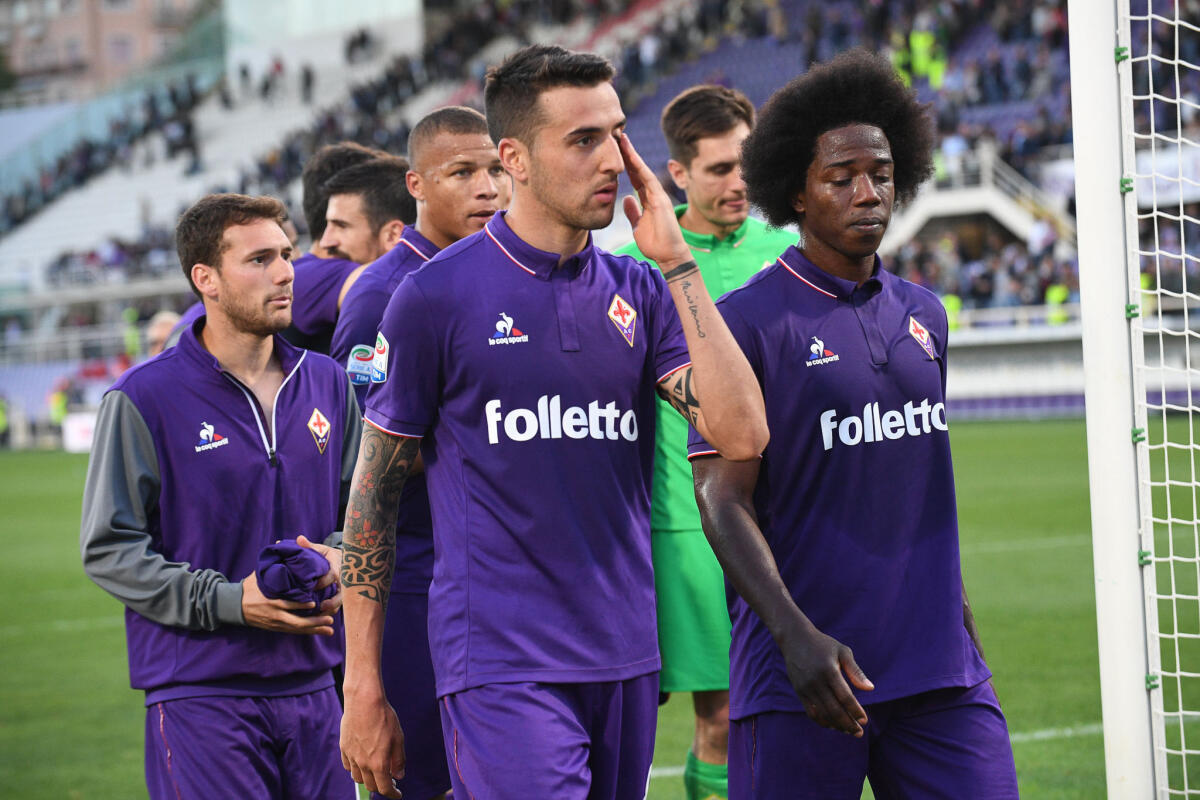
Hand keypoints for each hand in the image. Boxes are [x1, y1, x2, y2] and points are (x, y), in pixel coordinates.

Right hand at [240, 571, 336, 634]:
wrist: (234, 606)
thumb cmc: (250, 588)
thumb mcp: (260, 576)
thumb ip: (273, 565)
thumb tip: (282, 545)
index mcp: (271, 601)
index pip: (287, 605)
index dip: (301, 605)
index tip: (314, 602)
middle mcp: (275, 615)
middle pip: (296, 622)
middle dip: (314, 622)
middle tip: (330, 618)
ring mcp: (276, 623)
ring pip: (298, 629)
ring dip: (315, 629)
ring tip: (330, 629)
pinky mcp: (277, 628)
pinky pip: (295, 631)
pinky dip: (308, 632)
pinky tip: (321, 631)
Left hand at [297, 534, 342, 614]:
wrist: (342, 560)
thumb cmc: (326, 555)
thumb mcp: (319, 550)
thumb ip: (309, 546)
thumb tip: (298, 539)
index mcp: (337, 566)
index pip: (332, 575)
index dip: (323, 581)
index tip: (312, 586)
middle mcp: (343, 579)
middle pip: (341, 592)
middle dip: (331, 600)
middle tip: (320, 606)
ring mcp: (343, 589)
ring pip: (340, 602)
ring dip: (331, 610)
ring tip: (320, 617)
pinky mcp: (341, 597)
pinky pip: (337, 607)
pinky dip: (329, 613)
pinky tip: (319, 619)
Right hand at [341, 685, 406, 797]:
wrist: (364, 701)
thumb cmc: (384, 717)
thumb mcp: (398, 738)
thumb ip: (398, 759)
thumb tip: (399, 775)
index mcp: (378, 763)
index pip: (385, 788)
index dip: (393, 794)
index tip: (398, 795)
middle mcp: (363, 763)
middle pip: (371, 785)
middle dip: (382, 786)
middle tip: (390, 781)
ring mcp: (351, 756)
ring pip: (358, 778)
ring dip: (368, 779)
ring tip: (376, 772)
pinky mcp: (344, 747)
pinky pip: (348, 766)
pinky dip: (356, 769)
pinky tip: (362, 763)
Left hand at [619, 132, 690, 269]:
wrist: (669, 255)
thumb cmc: (656, 243)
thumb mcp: (638, 225)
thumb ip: (633, 212)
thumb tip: (626, 199)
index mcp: (647, 199)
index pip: (634, 177)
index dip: (625, 164)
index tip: (614, 151)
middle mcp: (653, 194)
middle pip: (638, 169)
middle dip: (627, 153)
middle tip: (616, 136)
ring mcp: (658, 195)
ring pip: (642, 170)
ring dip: (632, 154)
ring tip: (622, 139)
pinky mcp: (660, 200)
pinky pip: (648, 180)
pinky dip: (640, 167)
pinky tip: (631, 156)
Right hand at [778, 621, 873, 735]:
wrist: (795, 639)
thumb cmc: (823, 644)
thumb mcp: (842, 651)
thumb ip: (856, 671)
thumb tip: (870, 689)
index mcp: (829, 671)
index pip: (845, 697)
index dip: (856, 711)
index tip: (865, 721)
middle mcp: (816, 681)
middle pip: (834, 710)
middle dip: (848, 724)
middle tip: (859, 733)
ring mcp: (806, 687)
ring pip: (823, 714)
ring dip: (837, 725)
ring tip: (848, 731)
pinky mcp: (799, 691)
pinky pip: (811, 712)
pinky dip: (822, 721)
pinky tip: (833, 725)